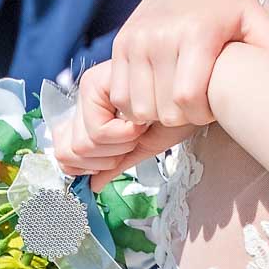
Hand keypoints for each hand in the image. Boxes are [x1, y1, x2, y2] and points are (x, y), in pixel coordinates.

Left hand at [52, 63, 196, 188]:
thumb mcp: (146, 142)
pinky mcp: (96, 82)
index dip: (93, 164)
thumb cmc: (182, 112)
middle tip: (135, 138)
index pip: (64, 151)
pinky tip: (142, 121)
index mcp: (91, 110)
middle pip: (67, 150)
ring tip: (141, 127)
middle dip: (105, 157)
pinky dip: (121, 136)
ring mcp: (88, 87)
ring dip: (116, 147)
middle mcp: (85, 96)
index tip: (125, 149)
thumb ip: (117, 161)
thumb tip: (91, 186)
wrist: (203, 90)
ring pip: (80, 145)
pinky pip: (97, 132)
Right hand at [107, 0, 268, 127]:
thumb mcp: (255, 20)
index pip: (188, 98)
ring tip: (179, 98)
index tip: (214, 106)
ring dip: (158, 112)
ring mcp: (136, 41)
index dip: (202, 115)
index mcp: (196, 34)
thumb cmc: (229, 1)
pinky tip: (158, 94)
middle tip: (198, 103)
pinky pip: (120, 93)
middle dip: (183, 117)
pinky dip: (136, 104)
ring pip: (138, 106)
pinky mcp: (120, 44)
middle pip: (163, 109)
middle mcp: (160, 37)